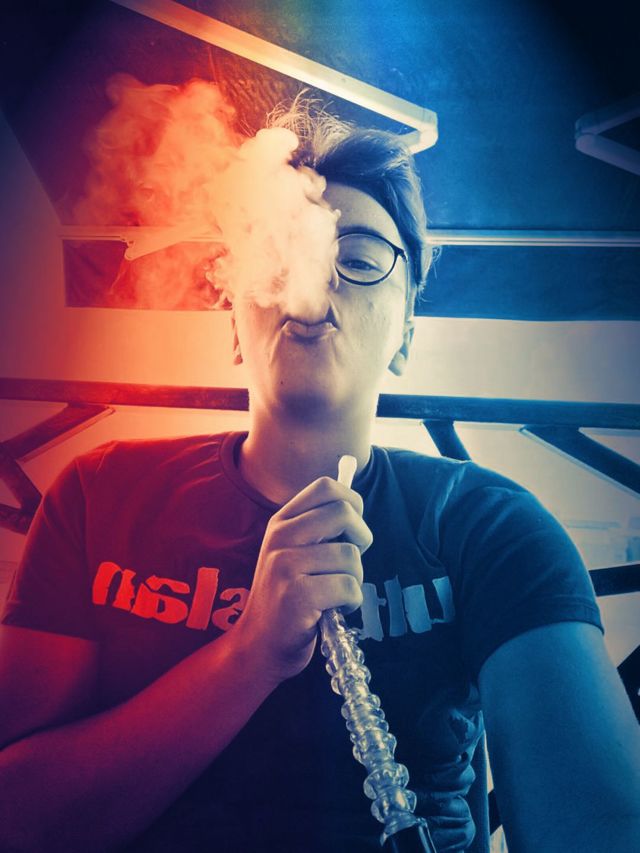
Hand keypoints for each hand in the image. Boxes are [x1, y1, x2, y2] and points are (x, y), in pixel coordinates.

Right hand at [235, 476, 372, 684]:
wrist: (257, 646)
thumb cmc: (286, 598)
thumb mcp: (293, 553)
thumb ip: (318, 530)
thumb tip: (355, 507)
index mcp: (281, 522)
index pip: (326, 486)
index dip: (352, 502)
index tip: (351, 530)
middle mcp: (280, 537)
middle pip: (344, 512)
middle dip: (361, 538)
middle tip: (349, 563)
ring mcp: (285, 566)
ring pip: (350, 555)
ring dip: (355, 579)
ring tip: (336, 594)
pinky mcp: (297, 596)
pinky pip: (349, 587)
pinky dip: (351, 602)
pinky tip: (333, 610)